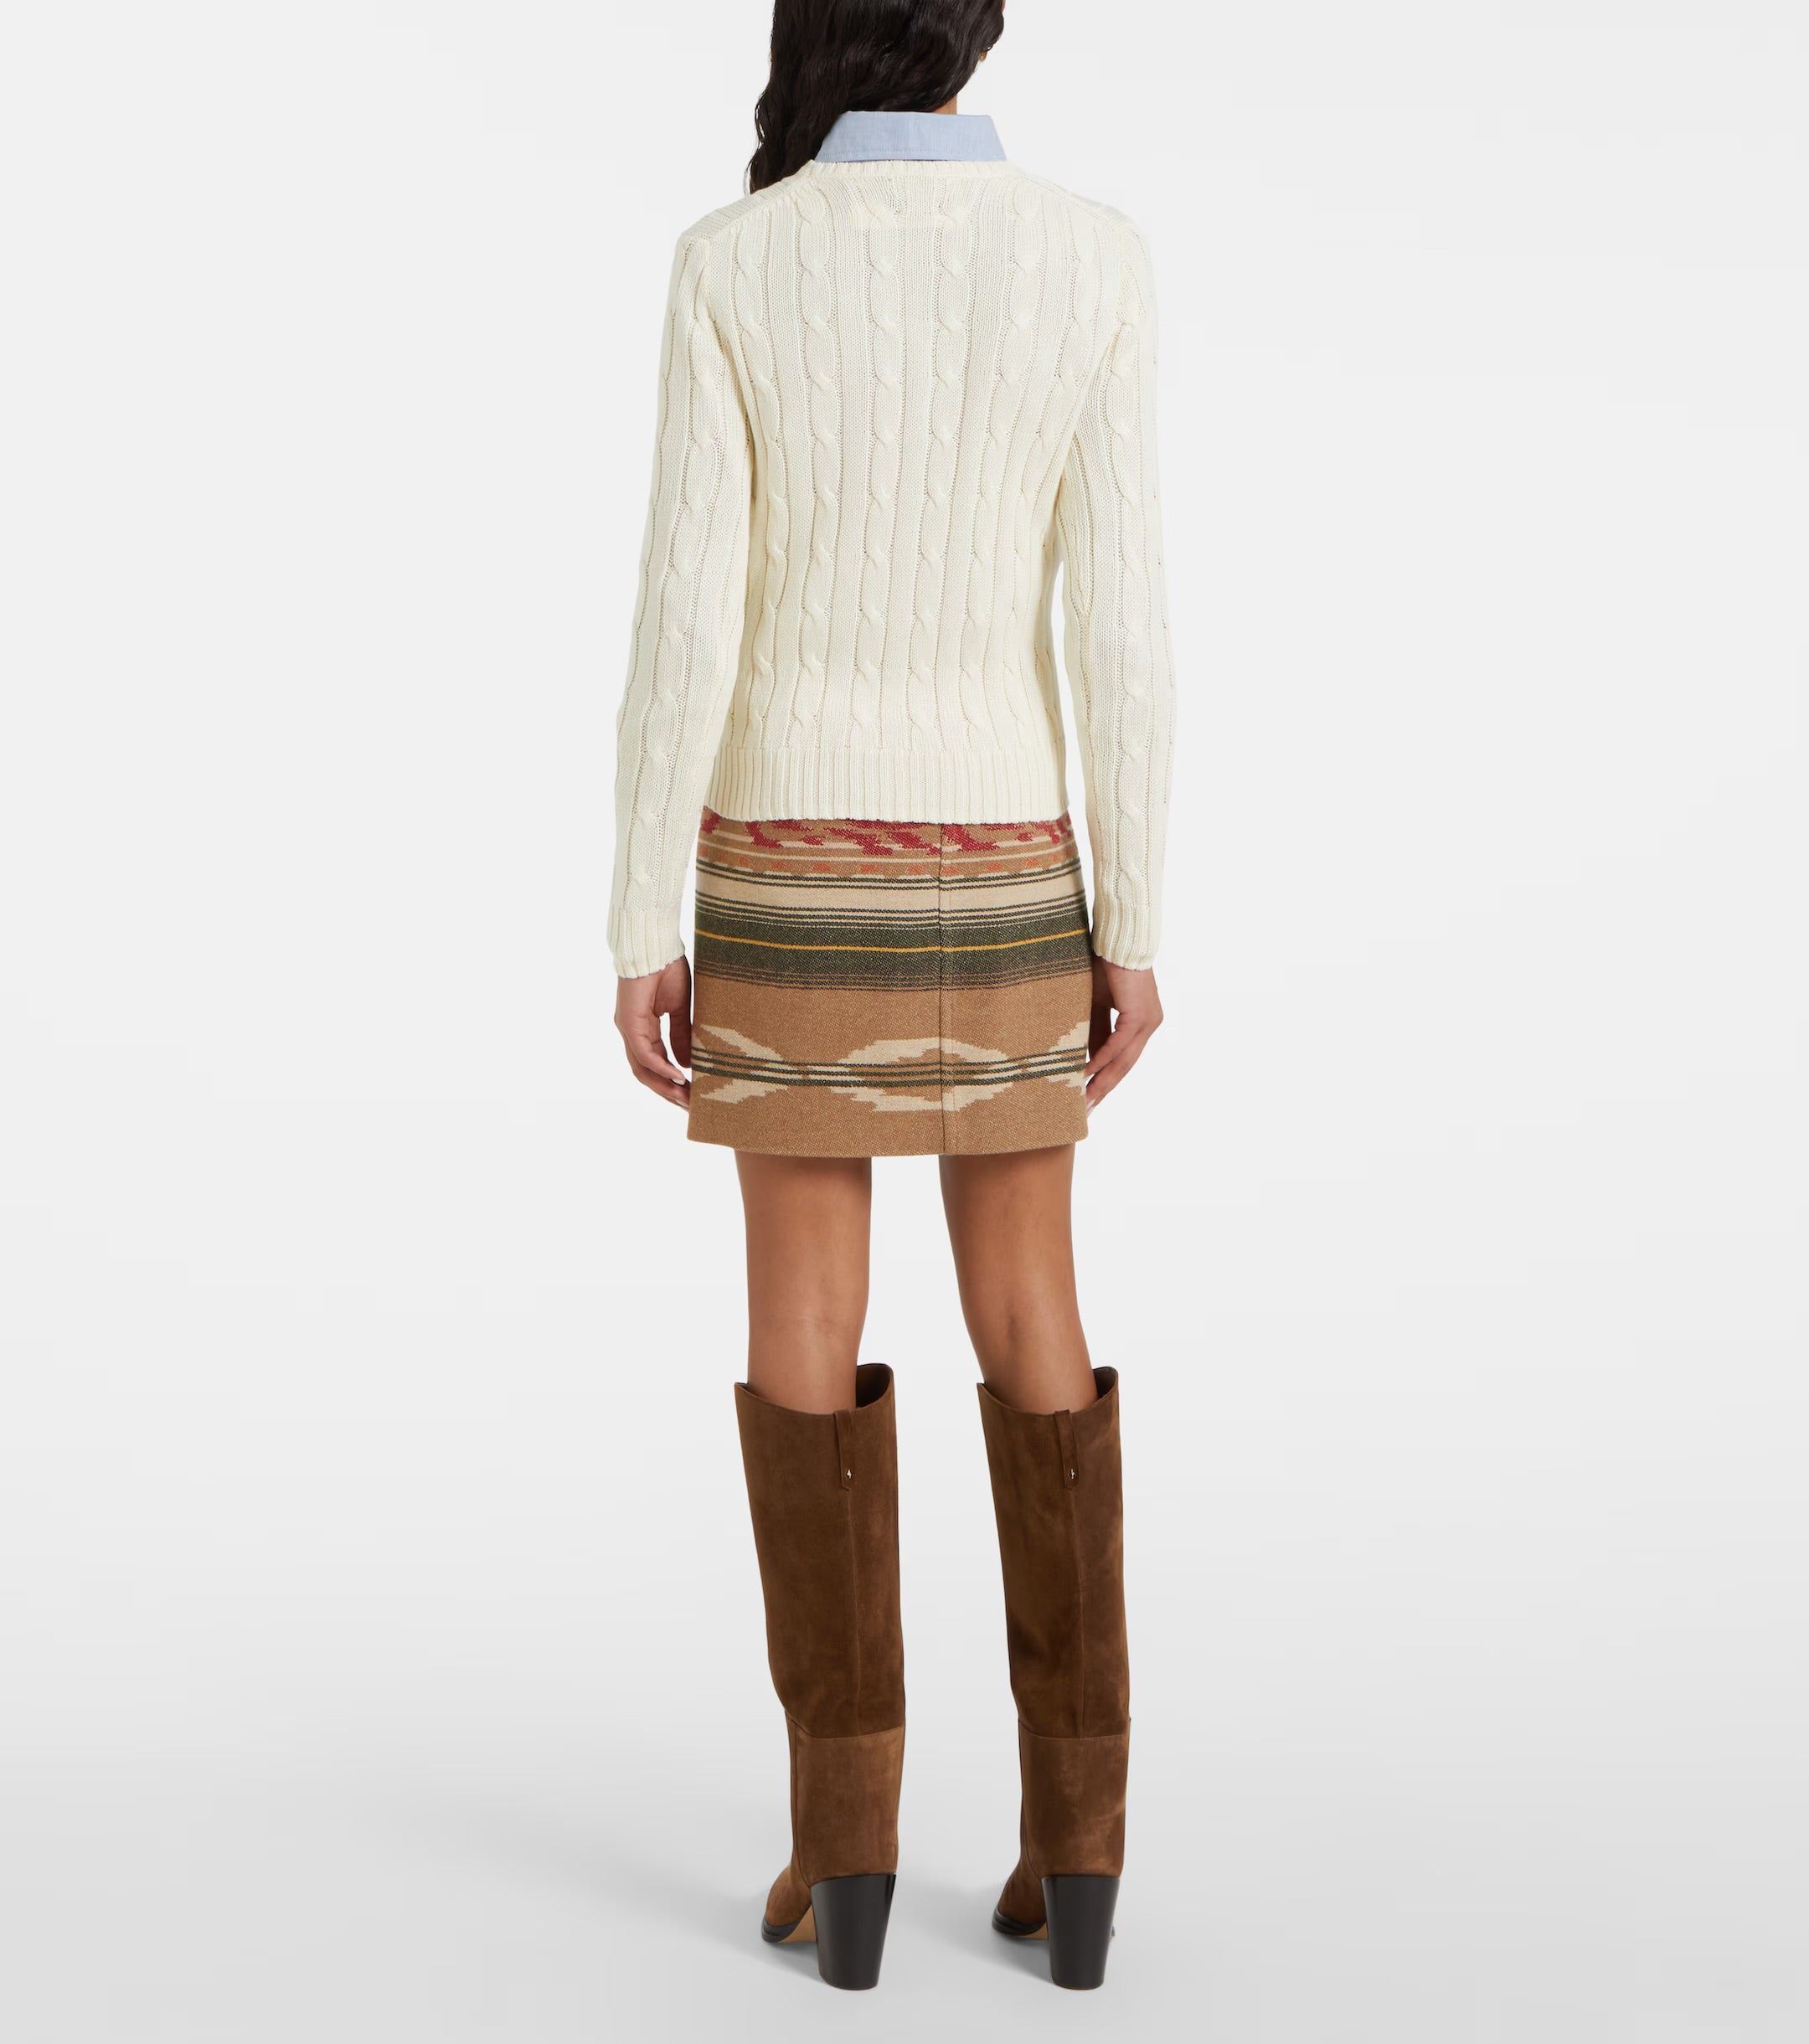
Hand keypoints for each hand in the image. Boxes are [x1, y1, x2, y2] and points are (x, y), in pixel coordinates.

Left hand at [615, 955, 692, 1107]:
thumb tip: (686, 1063)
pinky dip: (660, 1067)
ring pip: (642, 1069)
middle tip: (689, 1106)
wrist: (654, 946)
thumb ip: (681, 1035)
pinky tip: (677, 1077)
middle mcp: (631, 1032)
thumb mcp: (681, 1008)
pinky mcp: (629, 1023)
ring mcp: (628, 1029)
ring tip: (685, 1099)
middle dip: (667, 1092)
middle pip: (646, 1073)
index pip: (655, 1063)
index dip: (671, 1081)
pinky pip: (644, 1053)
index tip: (692, 1095)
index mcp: (642, 1028)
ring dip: (664, 1086)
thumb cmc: (667, 969)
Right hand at [1085, 958, 1162, 1107]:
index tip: (1090, 1096)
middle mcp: (1149, 1025)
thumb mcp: (1096, 1004)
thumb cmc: (1105, 966)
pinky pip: (1117, 1045)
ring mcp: (1146, 1022)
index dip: (1107, 1079)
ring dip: (1102, 1080)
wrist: (1117, 941)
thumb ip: (1095, 1030)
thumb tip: (1086, 1057)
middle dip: (1104, 1088)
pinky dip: (1101, 1059)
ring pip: (1123, 1060)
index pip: (1123, 1059)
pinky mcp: (1138, 1015)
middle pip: (1125, 1066)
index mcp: (1141, 1023)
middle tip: (1086, 1108)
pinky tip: (1086, 1072)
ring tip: (1084, 1098)